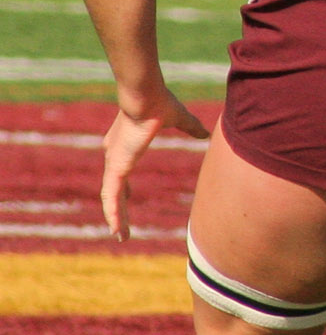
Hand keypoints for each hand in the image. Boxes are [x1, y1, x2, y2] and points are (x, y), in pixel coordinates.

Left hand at [101, 91, 208, 239]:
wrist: (146, 98)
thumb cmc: (160, 104)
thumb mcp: (180, 120)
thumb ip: (191, 128)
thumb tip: (206, 133)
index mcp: (124, 146)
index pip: (121, 173)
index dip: (125, 188)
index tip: (129, 198)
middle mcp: (115, 156)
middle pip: (115, 189)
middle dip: (119, 208)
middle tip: (121, 227)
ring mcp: (114, 163)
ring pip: (112, 197)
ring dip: (116, 217)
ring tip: (120, 236)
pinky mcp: (116, 168)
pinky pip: (110, 196)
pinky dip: (112, 213)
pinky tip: (115, 228)